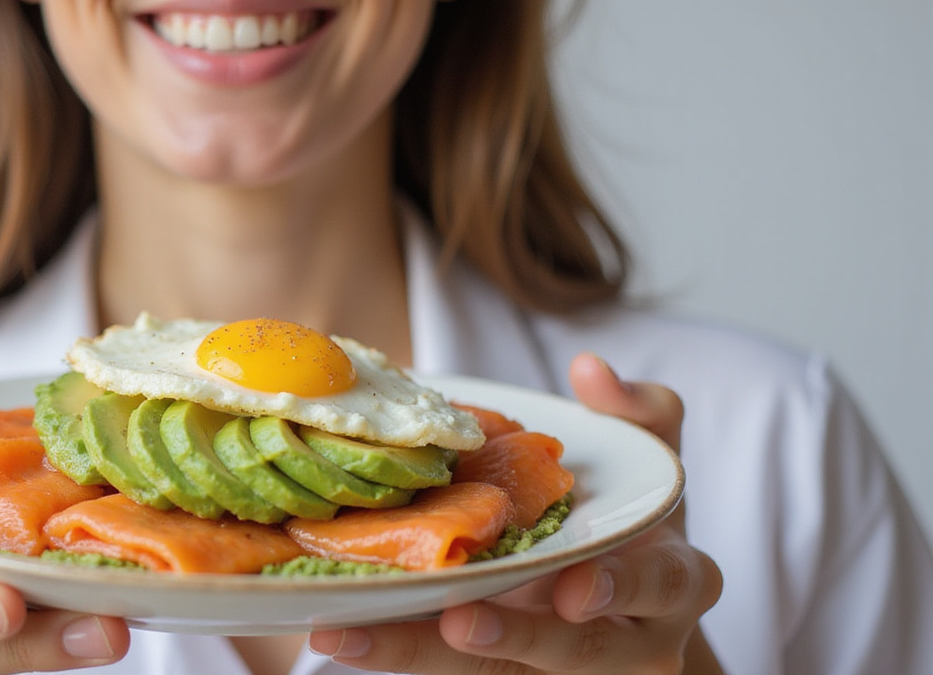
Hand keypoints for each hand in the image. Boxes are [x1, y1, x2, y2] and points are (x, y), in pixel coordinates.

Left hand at [308, 353, 724, 673]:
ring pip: (499, 671)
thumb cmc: (632, 512)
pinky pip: (453, 672)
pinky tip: (341, 633)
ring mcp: (561, 668)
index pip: (663, 587)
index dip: (622, 589)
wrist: (623, 595)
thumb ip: (636, 409)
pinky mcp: (506, 672)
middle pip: (577, 653)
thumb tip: (590, 369)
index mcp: (672, 582)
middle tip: (461, 621)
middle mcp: (628, 640)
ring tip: (357, 635)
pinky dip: (398, 651)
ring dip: (424, 654)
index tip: (574, 589)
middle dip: (519, 638)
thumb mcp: (649, 456)